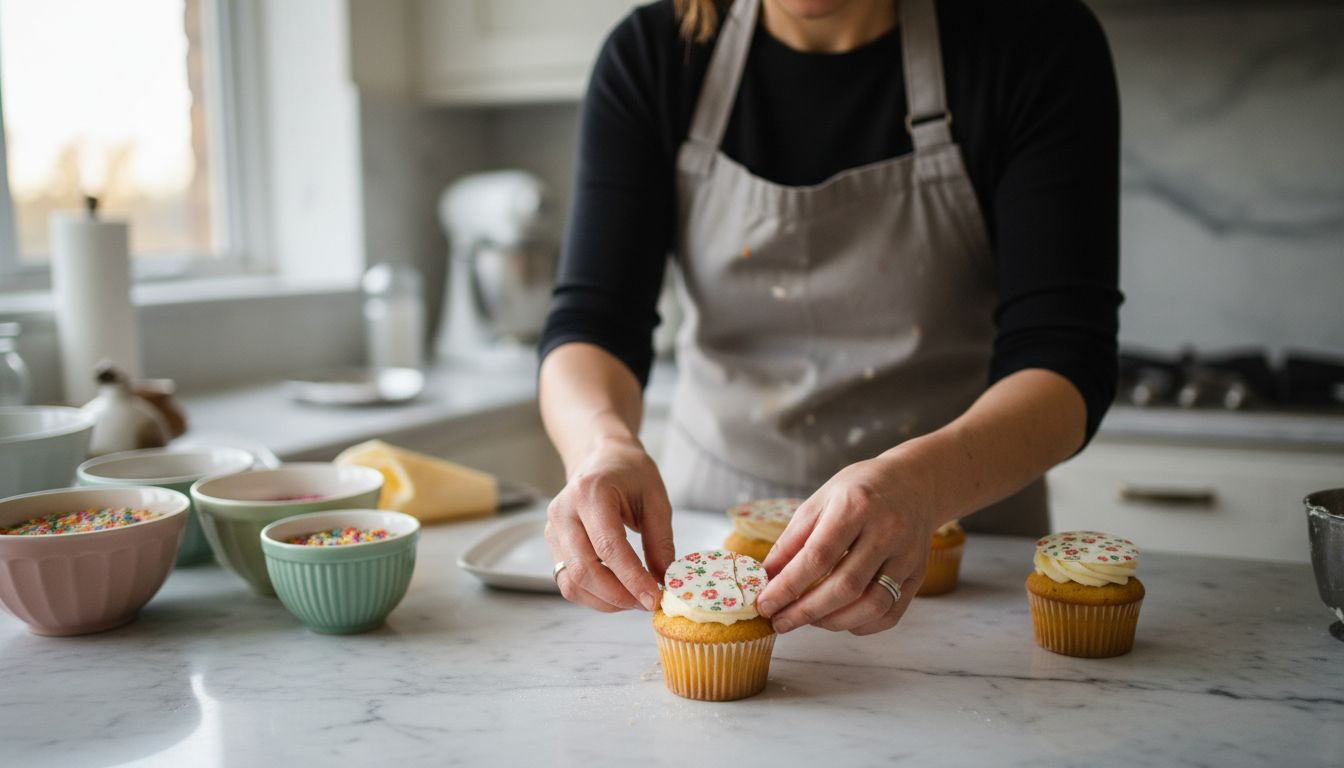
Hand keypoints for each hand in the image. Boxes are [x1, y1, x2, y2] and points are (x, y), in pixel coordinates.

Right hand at [544, 435, 674, 612]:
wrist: (599, 457)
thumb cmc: (629, 472)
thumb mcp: (655, 498)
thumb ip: (660, 541)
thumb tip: (665, 581)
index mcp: (589, 493)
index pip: (608, 547)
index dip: (632, 579)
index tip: (655, 599)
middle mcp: (563, 512)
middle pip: (584, 570)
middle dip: (618, 596)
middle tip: (647, 603)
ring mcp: (553, 530)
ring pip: (572, 582)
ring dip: (606, 601)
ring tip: (635, 599)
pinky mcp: (553, 544)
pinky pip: (569, 581)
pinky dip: (595, 595)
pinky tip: (619, 592)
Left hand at [756, 454, 936, 634]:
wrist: (914, 483)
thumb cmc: (860, 491)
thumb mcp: (820, 501)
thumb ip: (793, 540)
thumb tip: (766, 577)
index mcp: (856, 506)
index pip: (818, 556)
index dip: (788, 586)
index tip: (765, 604)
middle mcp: (887, 531)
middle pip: (846, 586)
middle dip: (806, 611)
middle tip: (779, 622)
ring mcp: (907, 555)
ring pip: (872, 605)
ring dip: (832, 622)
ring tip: (807, 620)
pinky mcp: (918, 574)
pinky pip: (890, 613)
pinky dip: (860, 625)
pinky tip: (838, 619)